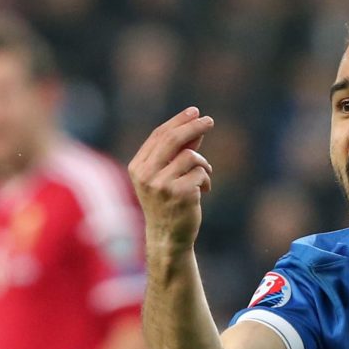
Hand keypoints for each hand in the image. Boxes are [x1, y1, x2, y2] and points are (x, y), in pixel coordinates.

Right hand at [128, 107, 213, 249]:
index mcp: (138, 167)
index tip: (194, 112)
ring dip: (203, 165)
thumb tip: (195, 129)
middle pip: (172, 139)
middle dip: (193, 127)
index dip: (178, 121)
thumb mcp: (167, 176)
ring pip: (191, 157)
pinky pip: (200, 173)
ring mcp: (161, 184)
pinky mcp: (179, 193)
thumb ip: (178, 153)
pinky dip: (206, 180)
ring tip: (204, 178)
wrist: (168, 237)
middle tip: (210, 120)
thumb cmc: (169, 204)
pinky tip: (203, 192)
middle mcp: (146, 174)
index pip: (159, 135)